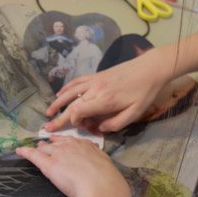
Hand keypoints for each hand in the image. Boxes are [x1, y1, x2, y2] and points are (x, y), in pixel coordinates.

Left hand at [15, 136, 129, 196]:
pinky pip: (35, 156)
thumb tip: (100, 165)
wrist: (101, 185)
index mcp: (86, 146)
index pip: (72, 141)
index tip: (61, 142)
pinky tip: (20, 151)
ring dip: (40, 148)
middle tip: (45, 144)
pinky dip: (26, 153)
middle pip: (57, 144)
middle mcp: (72, 146)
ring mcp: (59, 154)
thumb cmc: (106, 179)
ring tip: (35, 148)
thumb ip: (99, 161)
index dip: (64, 142)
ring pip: (46, 149)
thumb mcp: (105, 164)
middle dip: (50, 144)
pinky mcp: (49, 165)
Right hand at [44, 49, 171, 132]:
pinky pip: (77, 81)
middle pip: (72, 103)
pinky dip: (66, 88)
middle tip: (46, 127)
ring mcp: (95, 80)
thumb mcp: (135, 113)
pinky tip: (60, 93)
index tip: (77, 126)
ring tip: (48, 111)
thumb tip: (99, 128)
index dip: (73, 121)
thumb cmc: (145, 92)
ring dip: (58, 101)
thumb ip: (116, 123)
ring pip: (70, 91)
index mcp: (105, 101)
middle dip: (58, 116)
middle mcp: (96, 89)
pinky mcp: (97, 75)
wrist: (150, 68)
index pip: (79, 111)